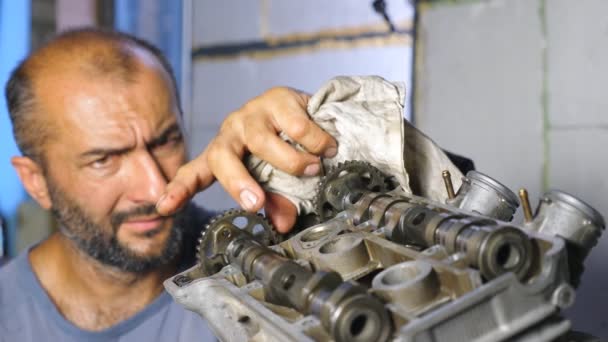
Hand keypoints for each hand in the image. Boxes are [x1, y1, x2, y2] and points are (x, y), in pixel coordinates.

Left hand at [156, 87, 336, 232]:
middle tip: (257, 204)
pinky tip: (327, 147)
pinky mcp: (277, 98)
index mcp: (226, 156)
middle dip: (237, 183)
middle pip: (221, 157)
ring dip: (292, 162)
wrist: (318, 114)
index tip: (163, 207)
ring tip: (314, 169)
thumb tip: (284, 225)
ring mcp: (253, 113)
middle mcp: (233, 133)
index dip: (179, 190)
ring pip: (261, 141)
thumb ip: (278, 203)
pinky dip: (315, 142)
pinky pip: (295, 125)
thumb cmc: (291, 150)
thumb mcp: (280, 182)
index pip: (196, 172)